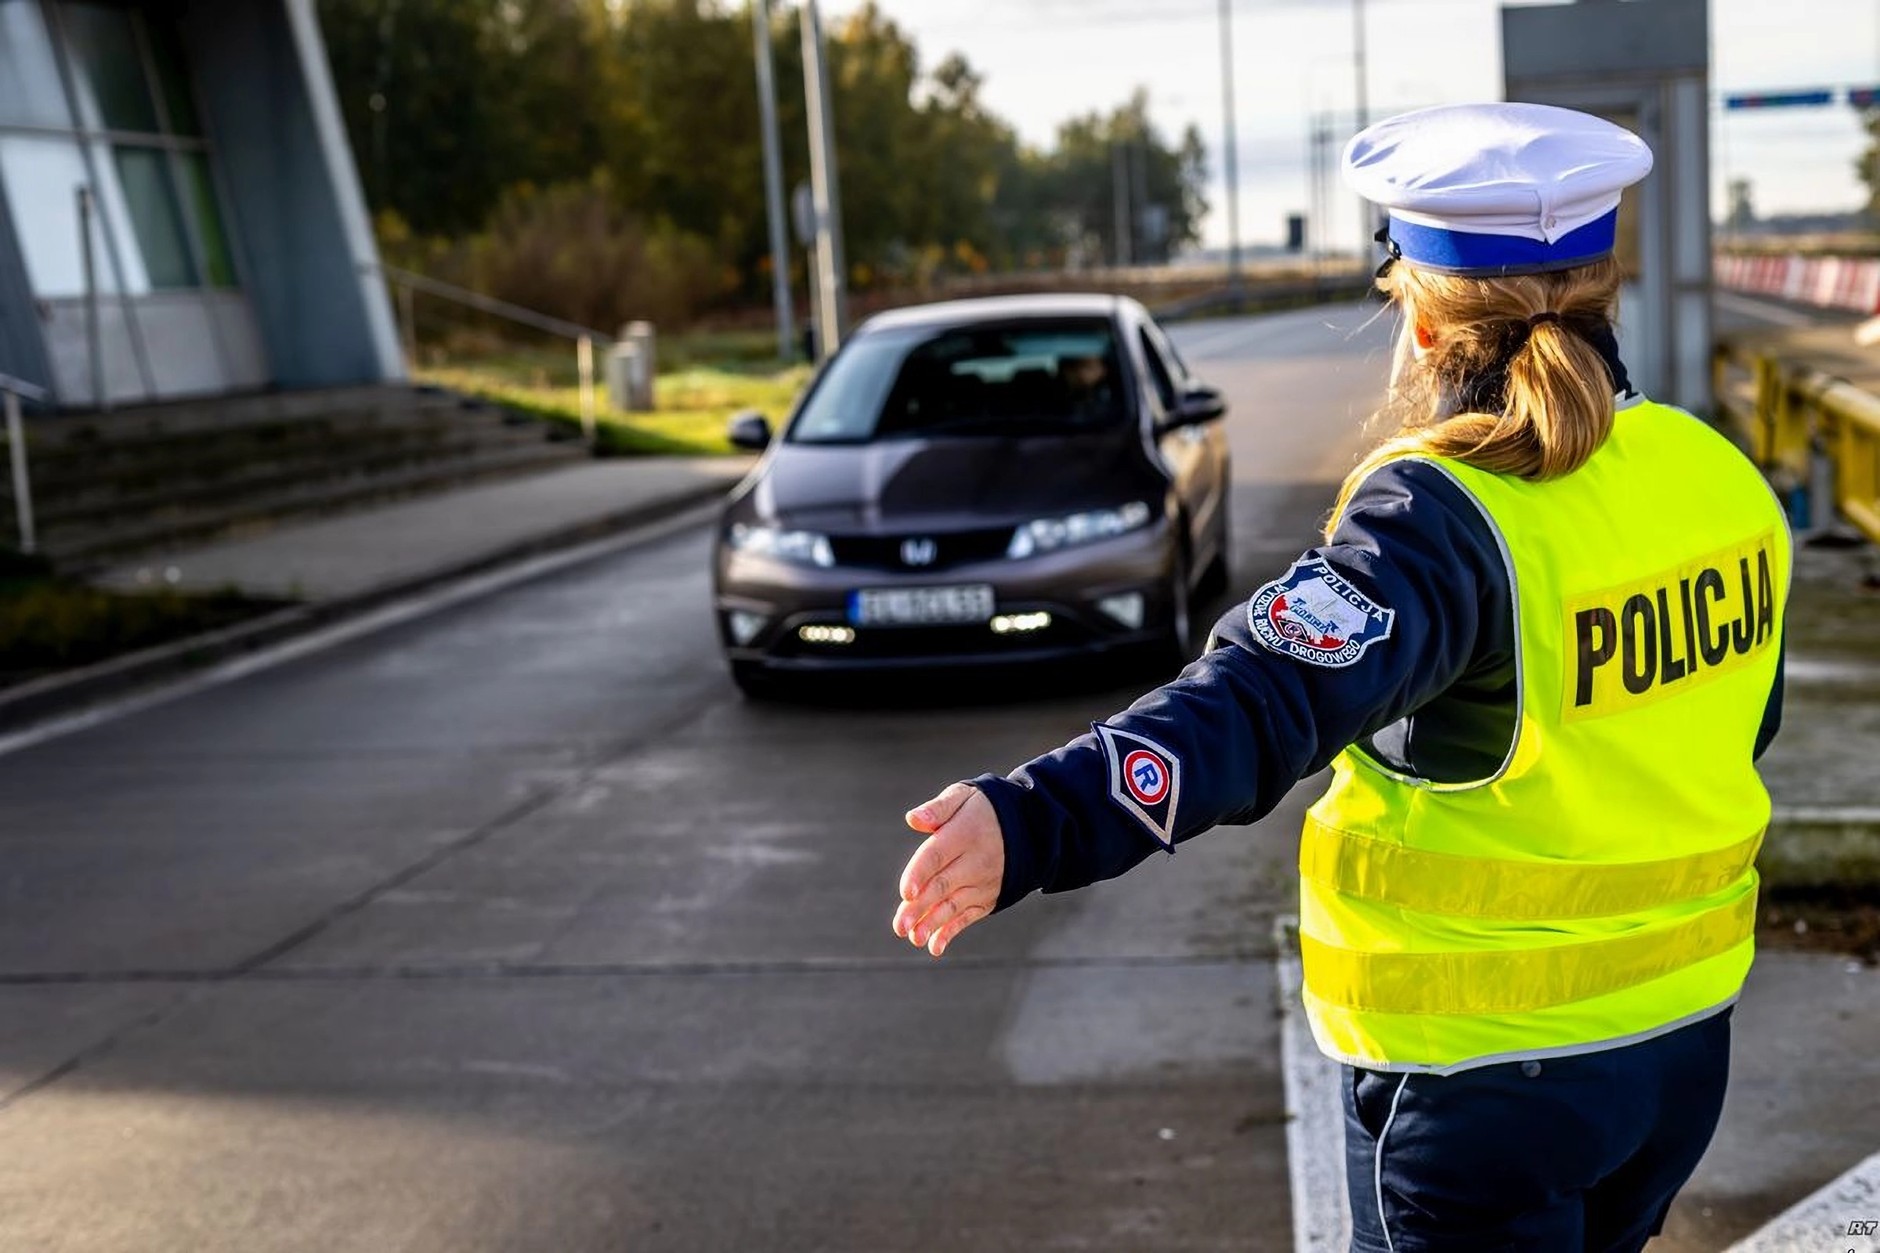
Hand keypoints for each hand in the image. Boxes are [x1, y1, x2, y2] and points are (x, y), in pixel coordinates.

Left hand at [892, 781, 1004, 957]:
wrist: (1028, 827)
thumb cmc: (983, 810)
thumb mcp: (964, 797)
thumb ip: (938, 809)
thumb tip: (913, 819)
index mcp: (965, 834)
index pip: (937, 855)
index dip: (920, 873)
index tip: (905, 893)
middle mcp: (975, 862)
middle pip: (943, 886)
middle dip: (920, 907)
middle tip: (900, 926)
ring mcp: (982, 883)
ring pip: (954, 905)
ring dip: (932, 923)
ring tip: (913, 938)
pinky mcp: (987, 899)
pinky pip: (968, 917)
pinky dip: (951, 932)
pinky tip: (935, 947)